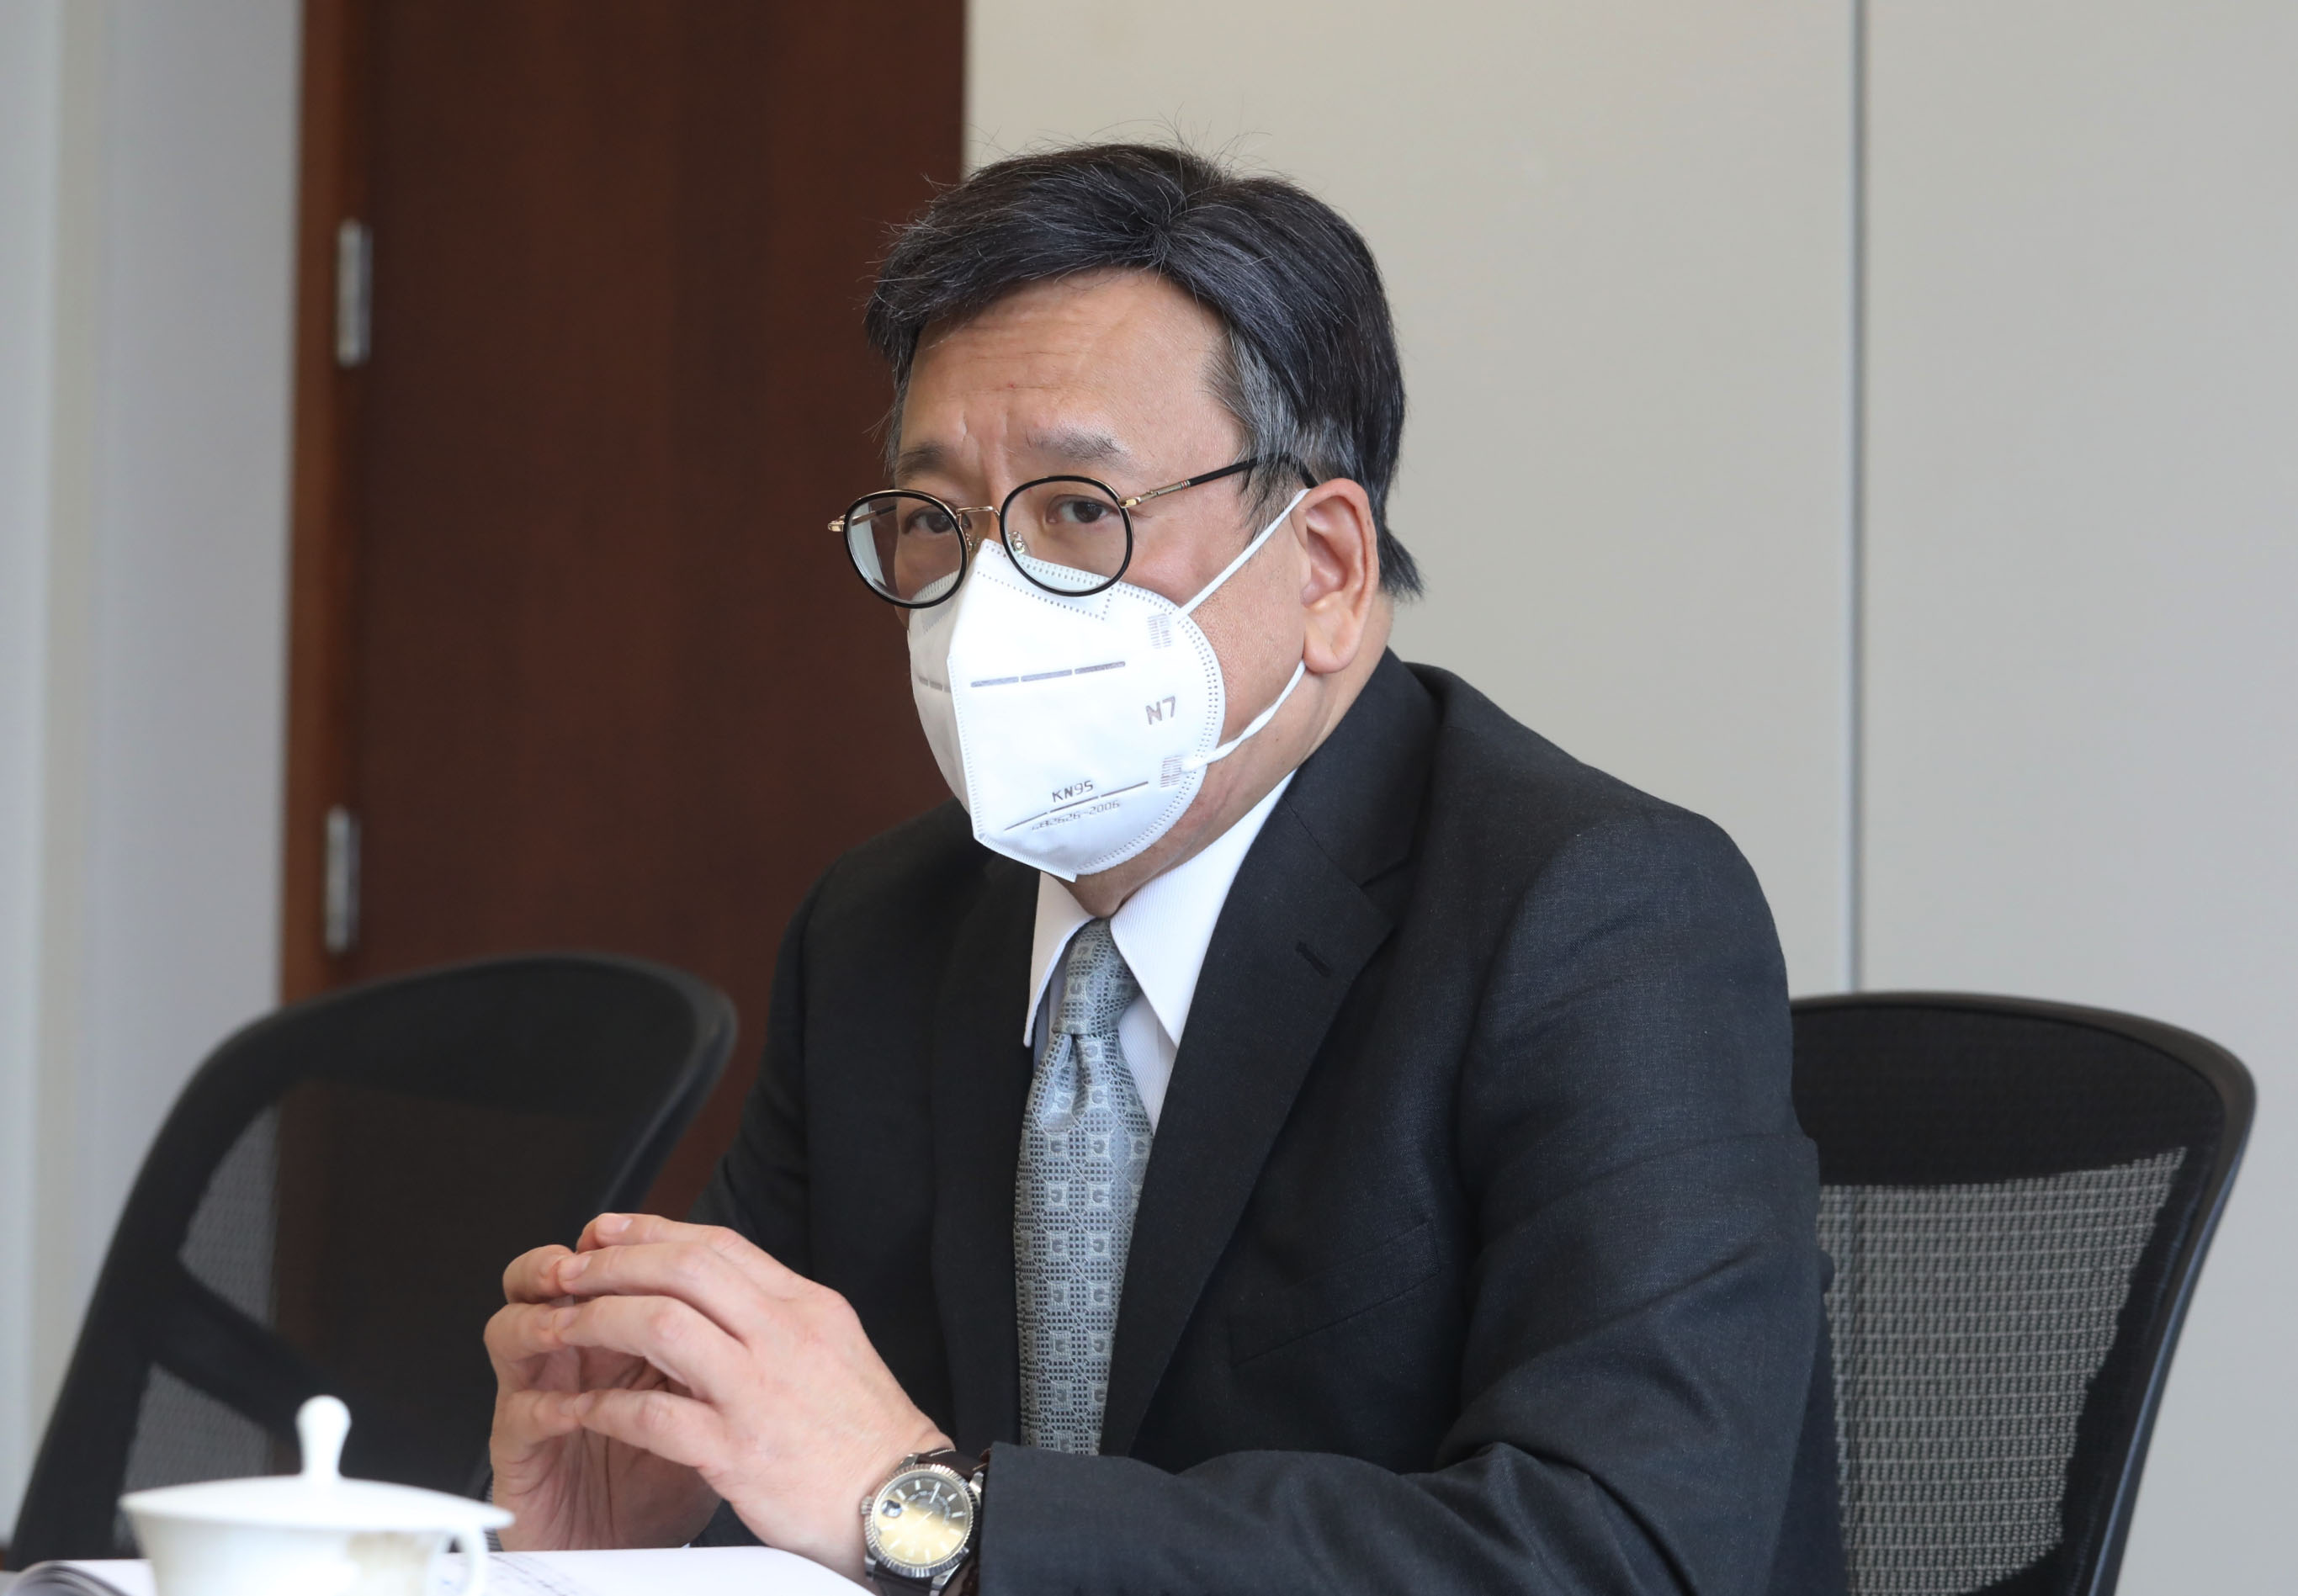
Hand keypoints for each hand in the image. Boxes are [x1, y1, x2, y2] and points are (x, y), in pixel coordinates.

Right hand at [485, 1226, 719, 1549]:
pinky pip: (518, 1416)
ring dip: (536, 1324)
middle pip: (540, 1282)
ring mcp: (540, 1398)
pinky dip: (542, 1406)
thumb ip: (722, 1350)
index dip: (618, 1244)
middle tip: (585, 1261)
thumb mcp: (713, 1403)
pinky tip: (570, 1408)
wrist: (644, 1542)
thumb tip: (767, 1303)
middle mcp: (574, 1355)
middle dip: (569, 1269)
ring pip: (509, 1335)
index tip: (637, 1231)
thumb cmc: (677, 1473)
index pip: (604, 1265)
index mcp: (620, 1333)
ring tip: (564, 1324)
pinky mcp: (522, 1454)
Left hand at [498, 1213, 949, 1578]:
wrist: (906, 1502)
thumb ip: (776, 1316)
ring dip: (598, 1319)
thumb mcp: (833, 1347)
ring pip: (661, 1325)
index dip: (653, 1230)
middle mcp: (784, 1336)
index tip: (609, 1230)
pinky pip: (655, 1416)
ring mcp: (760, 1391)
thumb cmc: (866, 1436)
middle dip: (612, 1262)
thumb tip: (717, 1290)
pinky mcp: (739, 1452)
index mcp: (806, 1307)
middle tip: (567, 1269)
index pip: (719, 1244)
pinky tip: (579, 1409)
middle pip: (684, 1269)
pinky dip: (606, 1408)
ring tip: (560, 1326)